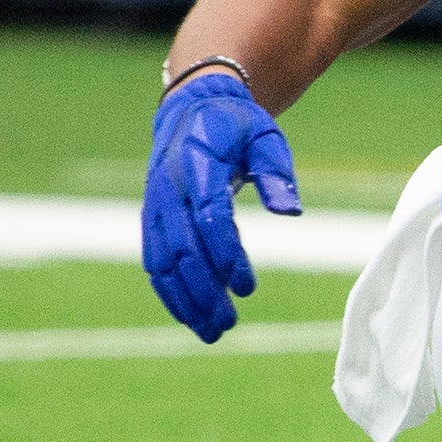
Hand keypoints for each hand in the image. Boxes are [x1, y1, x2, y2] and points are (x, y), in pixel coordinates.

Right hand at [143, 69, 300, 340]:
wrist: (191, 109)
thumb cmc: (236, 126)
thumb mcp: (265, 138)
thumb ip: (277, 174)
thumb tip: (291, 213)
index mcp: (196, 164)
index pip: (209, 217)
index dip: (226, 255)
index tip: (247, 287)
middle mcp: (168, 187)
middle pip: (182, 248)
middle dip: (203, 290)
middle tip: (228, 324)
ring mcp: (155, 205)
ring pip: (162, 261)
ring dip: (184, 300)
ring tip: (212, 332)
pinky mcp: (151, 219)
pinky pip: (154, 260)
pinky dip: (169, 291)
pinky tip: (190, 316)